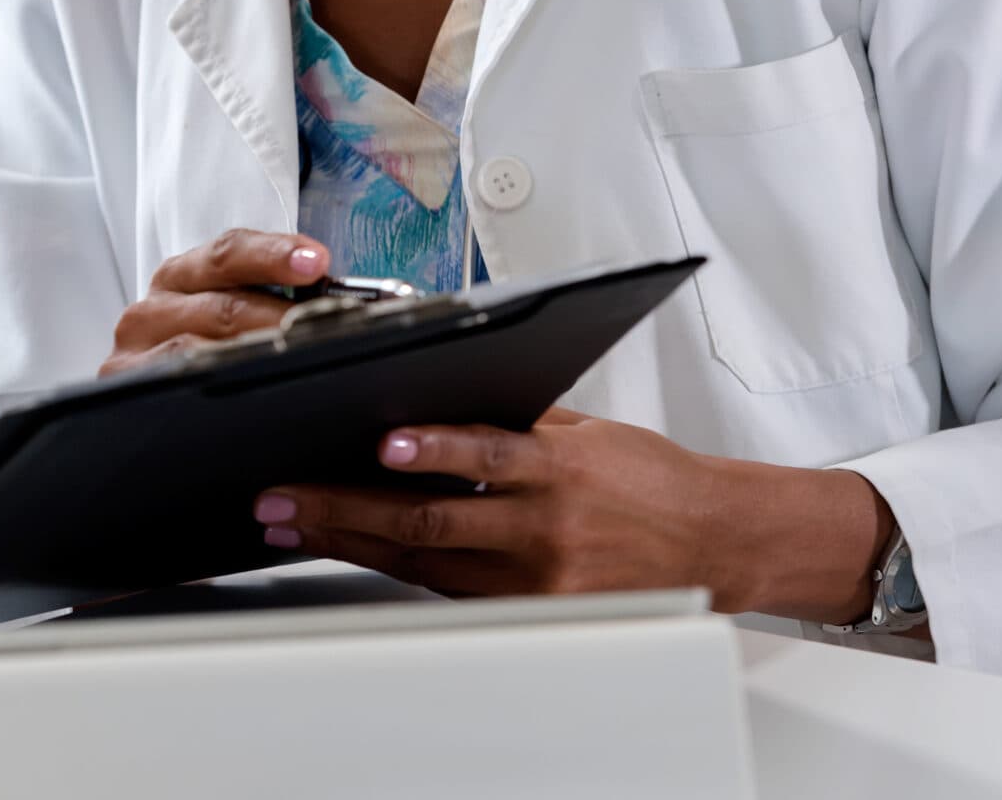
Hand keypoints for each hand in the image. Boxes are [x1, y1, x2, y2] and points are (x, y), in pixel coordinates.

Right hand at [99, 229, 328, 376]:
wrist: (152, 417)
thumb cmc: (205, 358)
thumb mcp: (228, 320)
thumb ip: (269, 302)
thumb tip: (335, 301)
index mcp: (182, 277)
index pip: (229, 253)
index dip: (274, 254)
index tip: (318, 262)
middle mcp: (153, 307)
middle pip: (221, 303)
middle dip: (280, 314)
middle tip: (328, 325)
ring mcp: (134, 350)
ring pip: (199, 345)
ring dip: (254, 352)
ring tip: (300, 360)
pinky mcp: (124, 387)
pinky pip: (175, 381)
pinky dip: (215, 384)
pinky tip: (250, 391)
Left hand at [255, 409, 896, 622]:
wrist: (716, 543)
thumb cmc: (652, 481)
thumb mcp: (588, 430)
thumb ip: (514, 416)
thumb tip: (438, 389)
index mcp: (560, 468)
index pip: (488, 454)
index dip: (434, 450)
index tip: (381, 444)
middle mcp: (543, 527)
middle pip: (433, 519)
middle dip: (348, 507)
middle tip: (285, 497)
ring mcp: (533, 579)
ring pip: (425, 561)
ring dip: (352, 541)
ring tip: (292, 523)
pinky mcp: (530, 612)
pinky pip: (449, 590)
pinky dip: (395, 568)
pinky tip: (349, 553)